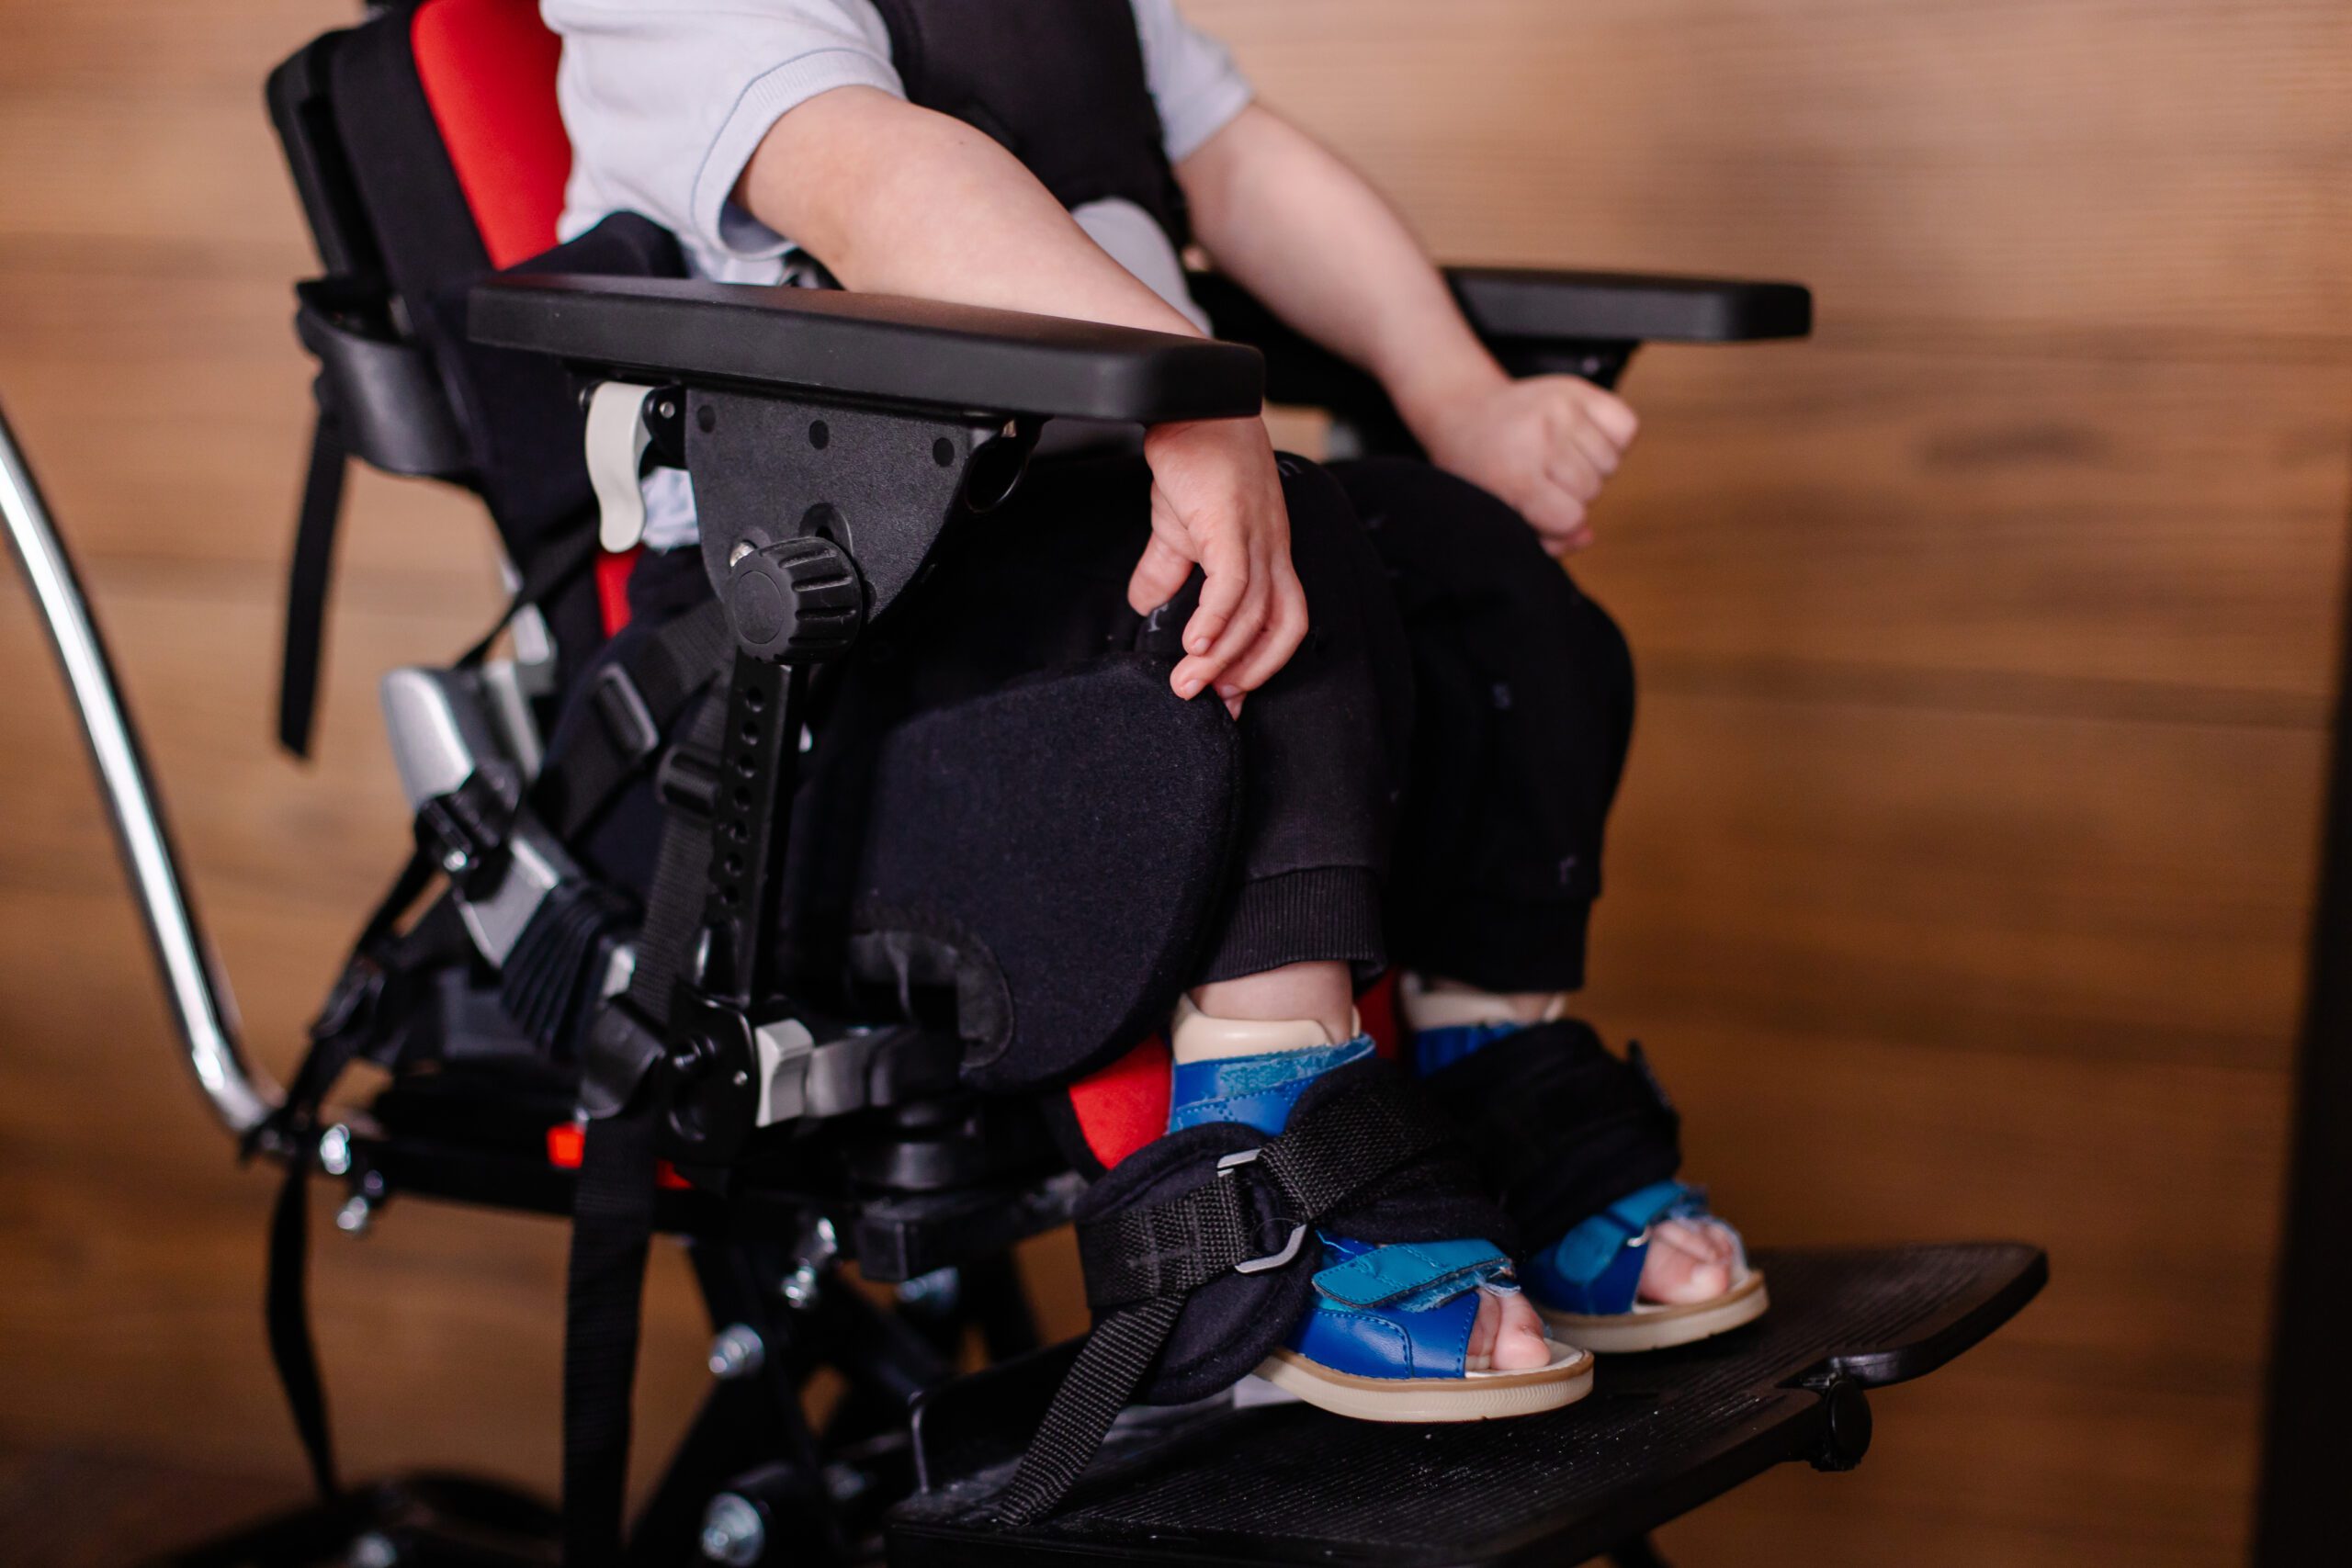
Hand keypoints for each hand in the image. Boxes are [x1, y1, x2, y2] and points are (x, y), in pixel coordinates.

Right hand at [1128, 418, 1309, 714]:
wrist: (1188, 402)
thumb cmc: (1193, 458)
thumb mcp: (1176, 526)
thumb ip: (1166, 569)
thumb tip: (1144, 606)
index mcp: (1269, 552)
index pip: (1284, 619)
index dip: (1261, 663)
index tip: (1228, 697)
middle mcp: (1274, 548)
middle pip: (1285, 626)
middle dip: (1250, 673)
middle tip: (1212, 703)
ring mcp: (1258, 535)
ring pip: (1255, 613)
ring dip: (1221, 657)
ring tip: (1186, 683)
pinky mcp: (1231, 523)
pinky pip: (1233, 584)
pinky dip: (1215, 621)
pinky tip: (1192, 644)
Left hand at [1417, 371, 1639, 555]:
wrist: (1467, 409)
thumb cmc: (1483, 470)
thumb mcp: (1500, 511)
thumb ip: (1544, 537)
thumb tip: (1586, 535)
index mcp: (1515, 475)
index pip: (1570, 517)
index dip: (1560, 521)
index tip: (1540, 508)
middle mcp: (1540, 438)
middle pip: (1592, 489)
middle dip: (1573, 493)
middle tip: (1545, 477)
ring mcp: (1561, 408)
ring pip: (1611, 462)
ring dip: (1593, 466)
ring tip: (1561, 456)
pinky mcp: (1578, 388)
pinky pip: (1626, 426)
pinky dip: (1614, 438)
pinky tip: (1583, 439)